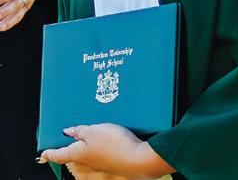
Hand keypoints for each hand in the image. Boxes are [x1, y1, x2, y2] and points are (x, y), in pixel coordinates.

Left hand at [40, 123, 173, 178]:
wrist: (137, 159)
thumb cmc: (115, 145)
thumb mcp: (95, 131)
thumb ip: (80, 131)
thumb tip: (68, 132)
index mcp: (79, 153)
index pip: (60, 154)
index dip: (50, 153)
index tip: (43, 154)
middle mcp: (88, 161)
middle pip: (73, 156)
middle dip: (70, 149)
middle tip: (69, 138)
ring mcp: (100, 163)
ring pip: (87, 156)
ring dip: (85, 149)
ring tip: (89, 136)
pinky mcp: (112, 162)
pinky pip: (100, 157)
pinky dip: (98, 150)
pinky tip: (106, 140)